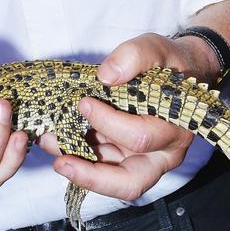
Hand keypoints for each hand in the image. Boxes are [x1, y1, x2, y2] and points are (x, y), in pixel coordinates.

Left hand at [45, 31, 217, 201]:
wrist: (180, 70)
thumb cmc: (170, 62)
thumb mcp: (156, 48)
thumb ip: (135, 56)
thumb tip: (107, 75)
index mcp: (174, 130)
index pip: (139, 138)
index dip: (109, 123)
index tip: (84, 103)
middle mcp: (161, 154)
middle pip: (130, 182)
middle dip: (92, 176)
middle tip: (61, 162)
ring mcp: (143, 159)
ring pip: (111, 178)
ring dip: (78, 166)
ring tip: (49, 143)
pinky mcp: (125, 156)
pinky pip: (102, 164)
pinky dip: (78, 155)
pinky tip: (55, 138)